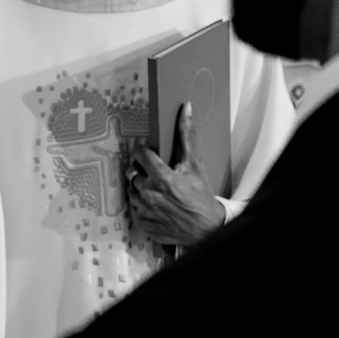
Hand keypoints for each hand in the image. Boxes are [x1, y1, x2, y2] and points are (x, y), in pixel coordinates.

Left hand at [128, 102, 225, 245]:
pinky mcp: (143, 224)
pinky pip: (134, 209)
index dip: (143, 152)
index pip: (139, 155)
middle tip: (154, 175)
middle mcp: (150, 194)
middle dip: (142, 172)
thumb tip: (186, 109)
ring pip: (131, 191)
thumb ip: (187, 136)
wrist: (206, 228)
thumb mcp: (195, 164)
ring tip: (156, 190)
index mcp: (162, 178)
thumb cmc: (201, 195)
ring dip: (140, 189)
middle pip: (133, 173)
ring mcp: (145, 211)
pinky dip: (142, 206)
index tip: (147, 155)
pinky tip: (155, 205)